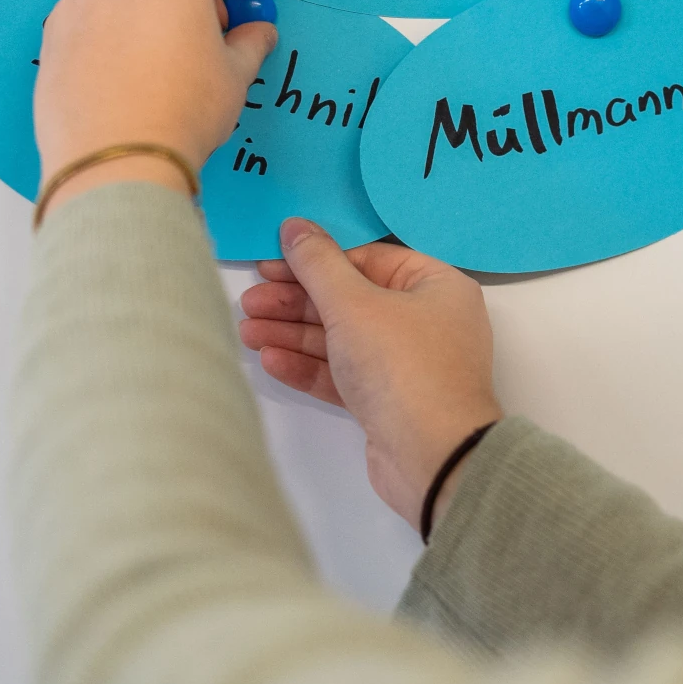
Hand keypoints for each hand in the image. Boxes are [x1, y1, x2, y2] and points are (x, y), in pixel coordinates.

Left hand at [32, 0, 276, 211]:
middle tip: (213, 22)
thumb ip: (249, 43)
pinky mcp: (56, 26)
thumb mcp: (234, 77)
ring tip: (166, 37)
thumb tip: (256, 32)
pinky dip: (116, 12)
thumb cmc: (182, 111)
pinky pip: (92, 0)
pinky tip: (128, 58)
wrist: (113, 160)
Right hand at [241, 219, 502, 528]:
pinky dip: (310, 366)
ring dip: (294, 334)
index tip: (271, 263)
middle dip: (297, 303)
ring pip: (343, 340)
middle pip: (351, 300)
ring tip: (247, 332)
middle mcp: (427, 322)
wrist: (433, 457)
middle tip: (249, 303)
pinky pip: (345, 374)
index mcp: (435, 287)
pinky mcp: (389, 403)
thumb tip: (294, 225)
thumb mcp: (354, 304)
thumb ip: (318, 264)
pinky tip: (271, 360)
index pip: (369, 260)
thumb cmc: (401, 365)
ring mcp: (408, 366)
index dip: (317, 260)